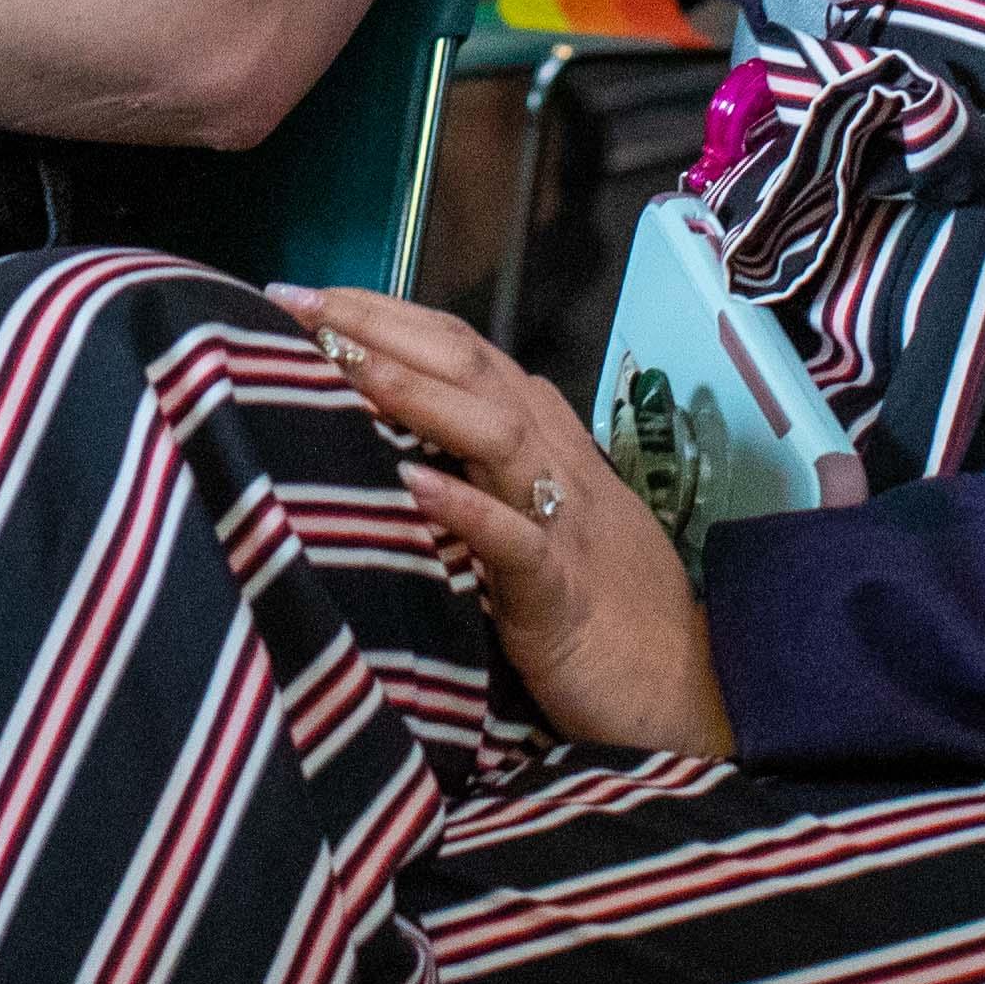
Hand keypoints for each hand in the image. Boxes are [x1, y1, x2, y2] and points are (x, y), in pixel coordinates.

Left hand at [277, 285, 735, 758]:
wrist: (689, 688)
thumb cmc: (604, 607)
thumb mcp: (542, 518)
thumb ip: (488, 469)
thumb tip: (401, 436)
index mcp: (544, 439)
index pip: (461, 349)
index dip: (387, 315)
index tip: (307, 296)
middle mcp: (553, 461)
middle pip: (469, 366)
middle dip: (381, 326)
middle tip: (295, 301)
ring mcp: (563, 520)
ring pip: (493, 432)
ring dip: (416, 392)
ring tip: (343, 362)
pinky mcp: (561, 592)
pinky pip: (515, 541)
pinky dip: (465, 507)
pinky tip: (410, 482)